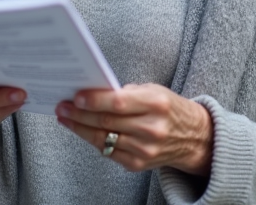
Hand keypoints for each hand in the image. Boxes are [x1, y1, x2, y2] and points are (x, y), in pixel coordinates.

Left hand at [55, 83, 212, 175]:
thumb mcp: (153, 90)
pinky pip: (108, 152)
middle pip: (106, 122)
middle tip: (62, 107)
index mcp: (156, 104)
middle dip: (79, 114)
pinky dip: (93, 140)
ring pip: (103, 139)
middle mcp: (151, 128)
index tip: (75, 97)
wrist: (193, 137)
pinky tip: (83, 131)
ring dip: (80, 129)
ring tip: (66, 118)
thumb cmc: (168, 107)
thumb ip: (126, 93)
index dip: (94, 100)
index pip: (118, 103)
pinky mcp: (138, 164)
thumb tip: (92, 93)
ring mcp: (145, 149)